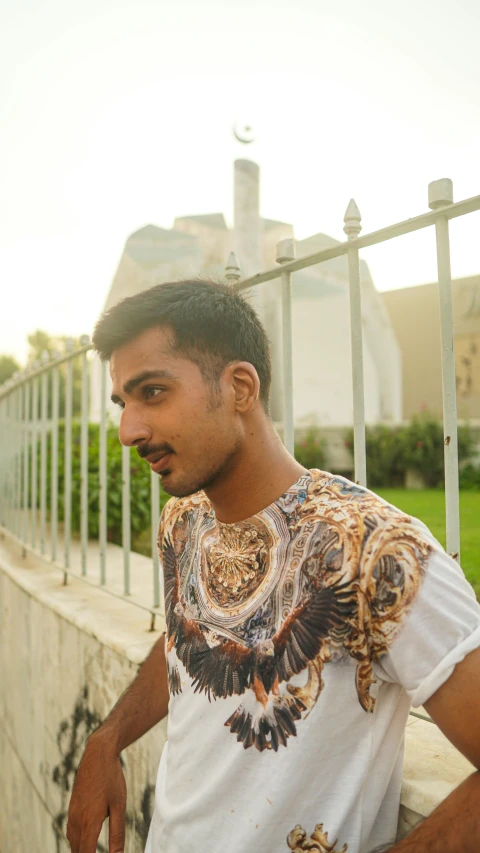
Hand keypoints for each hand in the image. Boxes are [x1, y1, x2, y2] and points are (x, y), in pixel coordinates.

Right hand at [66, 731, 126, 852]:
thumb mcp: (119, 806)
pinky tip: (84, 841)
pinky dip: (76, 841)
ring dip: (80, 851)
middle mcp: (77, 820)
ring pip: (73, 842)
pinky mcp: (71, 807)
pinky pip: (71, 831)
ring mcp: (72, 813)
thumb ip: (117, 833)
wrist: (97, 754)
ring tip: (90, 851)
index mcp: (89, 822)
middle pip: (78, 851)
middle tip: (96, 852)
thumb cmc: (111, 779)